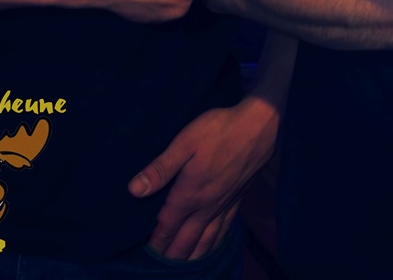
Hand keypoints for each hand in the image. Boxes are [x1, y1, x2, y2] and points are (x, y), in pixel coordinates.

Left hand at [128, 96, 278, 259]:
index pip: (168, 225)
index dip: (156, 241)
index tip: (146, 253)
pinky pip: (224, 229)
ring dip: (193, 255)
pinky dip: (215, 243)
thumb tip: (133, 190)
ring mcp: (224, 204)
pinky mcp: (238, 199)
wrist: (258, 126)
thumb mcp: (184, 142)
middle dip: (172, 255)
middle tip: (160, 267)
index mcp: (189, 194)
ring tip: (183, 267)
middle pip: (186, 239)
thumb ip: (160, 168)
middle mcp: (206, 206)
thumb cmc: (218, 130)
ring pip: (206, 239)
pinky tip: (212, 246)